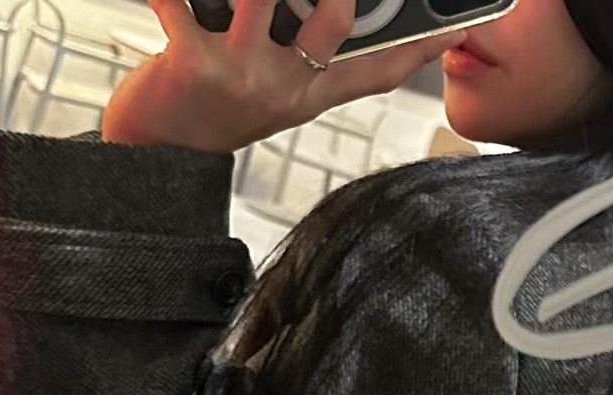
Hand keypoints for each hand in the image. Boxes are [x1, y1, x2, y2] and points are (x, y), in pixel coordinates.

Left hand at [101, 0, 466, 152]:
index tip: (457, 28)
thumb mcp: (271, 97)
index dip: (419, 49)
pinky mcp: (190, 61)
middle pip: (335, 16)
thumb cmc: (208, 118)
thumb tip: (337, 17)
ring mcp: (239, 73)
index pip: (375, 72)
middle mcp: (281, 86)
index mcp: (306, 96)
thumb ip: (308, 59)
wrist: (155, 160)